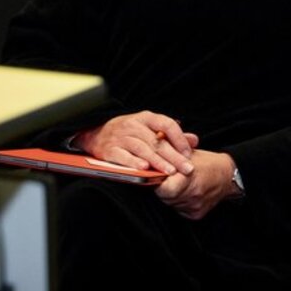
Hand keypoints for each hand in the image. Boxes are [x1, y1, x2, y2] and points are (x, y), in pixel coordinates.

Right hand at [73, 111, 199, 174]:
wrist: (95, 133)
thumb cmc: (129, 132)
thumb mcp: (150, 128)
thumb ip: (172, 135)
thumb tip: (194, 140)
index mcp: (146, 118)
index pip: (167, 124)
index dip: (179, 139)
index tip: (189, 153)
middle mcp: (133, 125)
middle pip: (157, 141)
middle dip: (174, 156)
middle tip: (187, 169)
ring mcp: (120, 137)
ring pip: (143, 149)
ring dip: (158, 162)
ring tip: (170, 172)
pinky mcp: (109, 150)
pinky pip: (123, 156)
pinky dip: (134, 163)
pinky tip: (145, 169)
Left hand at [154, 149, 239, 219]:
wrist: (228, 177)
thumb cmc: (208, 163)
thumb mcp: (188, 152)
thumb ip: (170, 154)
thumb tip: (152, 154)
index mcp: (190, 178)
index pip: (162, 188)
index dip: (158, 180)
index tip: (158, 174)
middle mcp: (192, 195)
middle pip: (164, 196)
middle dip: (163, 186)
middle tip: (168, 177)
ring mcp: (194, 206)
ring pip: (170, 203)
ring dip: (170, 194)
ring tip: (178, 183)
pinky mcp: (195, 214)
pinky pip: (178, 209)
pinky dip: (178, 201)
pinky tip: (185, 192)